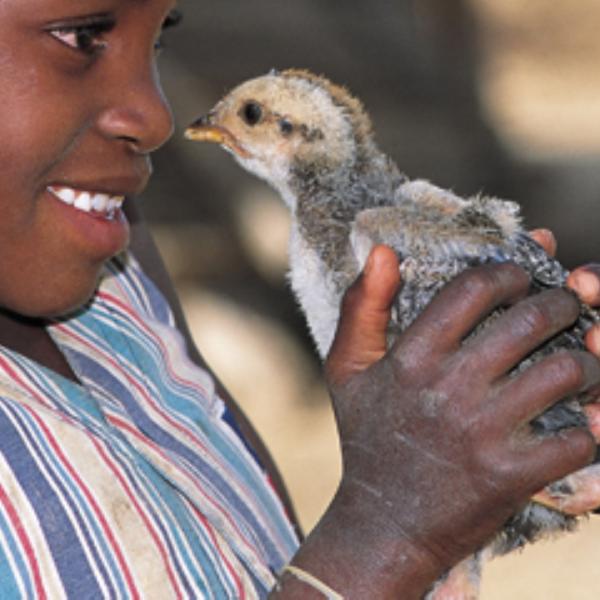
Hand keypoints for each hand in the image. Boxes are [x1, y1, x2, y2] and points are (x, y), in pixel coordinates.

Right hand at [277, 246, 598, 599]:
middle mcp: (447, 388)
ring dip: (583, 360)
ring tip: (577, 360)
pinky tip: (581, 417)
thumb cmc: (367, 439)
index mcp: (410, 358)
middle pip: (529, 321)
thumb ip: (361, 306)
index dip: (508, 272)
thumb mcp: (346, 369)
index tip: (521, 277)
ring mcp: (482, 432)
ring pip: (564, 371)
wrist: (383, 524)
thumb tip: (383, 251)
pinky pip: (578, 436)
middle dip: (559, 304)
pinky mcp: (511, 476)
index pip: (473, 289)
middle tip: (563, 307)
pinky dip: (591, 424)